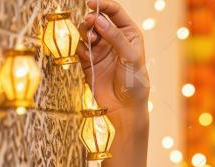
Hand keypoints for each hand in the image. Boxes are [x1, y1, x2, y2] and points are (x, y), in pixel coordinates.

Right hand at [77, 0, 149, 114]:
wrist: (125, 108)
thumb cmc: (134, 83)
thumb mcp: (130, 57)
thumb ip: (115, 37)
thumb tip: (98, 19)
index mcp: (129, 34)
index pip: (115, 12)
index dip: (103, 5)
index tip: (91, 4)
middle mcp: (114, 39)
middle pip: (97, 19)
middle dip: (91, 20)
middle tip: (91, 27)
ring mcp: (100, 49)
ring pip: (86, 31)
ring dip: (85, 33)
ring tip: (90, 43)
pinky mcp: (88, 60)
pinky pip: (79, 46)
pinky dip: (80, 48)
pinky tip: (86, 56)